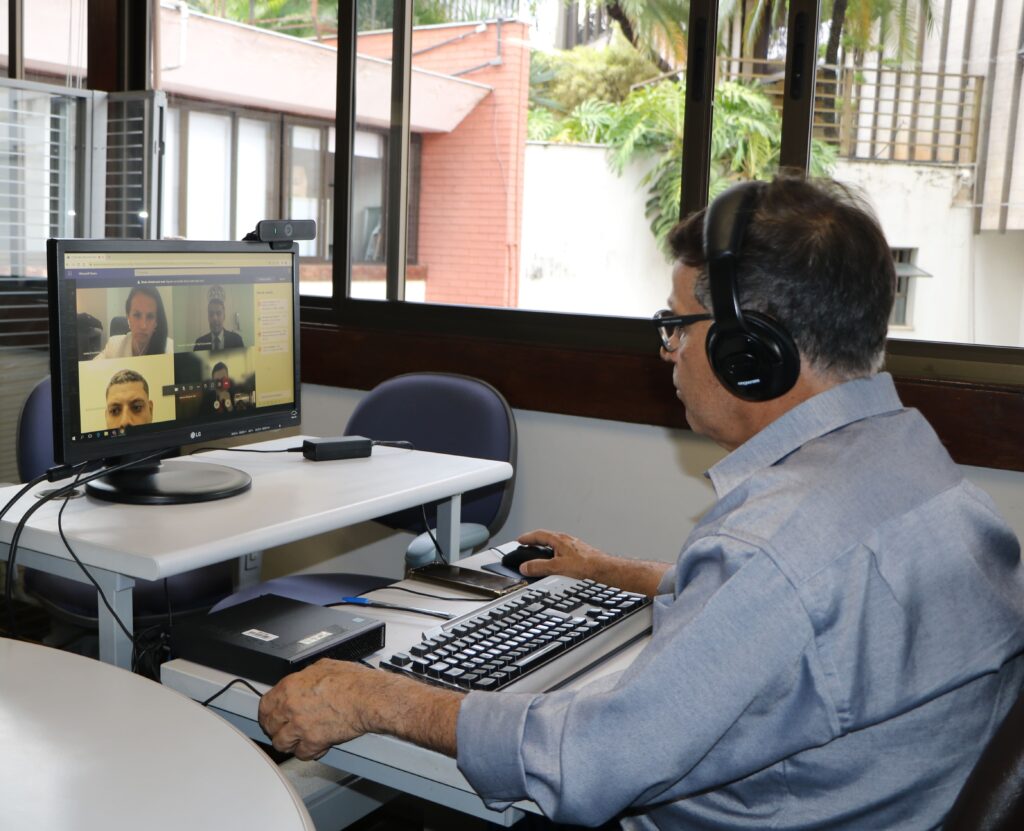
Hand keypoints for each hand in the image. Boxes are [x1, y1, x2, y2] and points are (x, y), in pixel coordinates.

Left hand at [258, 659, 374, 760]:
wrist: (368, 698)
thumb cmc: (354, 681)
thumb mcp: (324, 666)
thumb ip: (306, 676)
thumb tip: (304, 679)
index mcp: (290, 686)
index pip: (264, 704)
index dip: (267, 713)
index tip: (271, 717)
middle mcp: (290, 706)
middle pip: (270, 725)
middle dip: (277, 729)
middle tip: (284, 729)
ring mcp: (300, 725)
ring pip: (281, 743)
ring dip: (289, 743)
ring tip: (298, 740)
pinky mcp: (313, 741)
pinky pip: (301, 754)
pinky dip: (308, 752)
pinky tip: (315, 746)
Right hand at [515, 529, 614, 580]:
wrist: (603, 569)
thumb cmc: (586, 565)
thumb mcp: (557, 567)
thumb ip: (539, 567)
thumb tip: (525, 567)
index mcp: (559, 539)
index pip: (539, 535)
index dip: (527, 537)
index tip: (519, 540)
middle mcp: (566, 540)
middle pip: (546, 538)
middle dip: (535, 541)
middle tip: (526, 545)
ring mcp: (573, 546)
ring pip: (555, 544)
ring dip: (545, 548)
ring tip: (539, 555)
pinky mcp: (579, 553)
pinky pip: (562, 551)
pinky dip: (554, 554)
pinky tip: (556, 562)